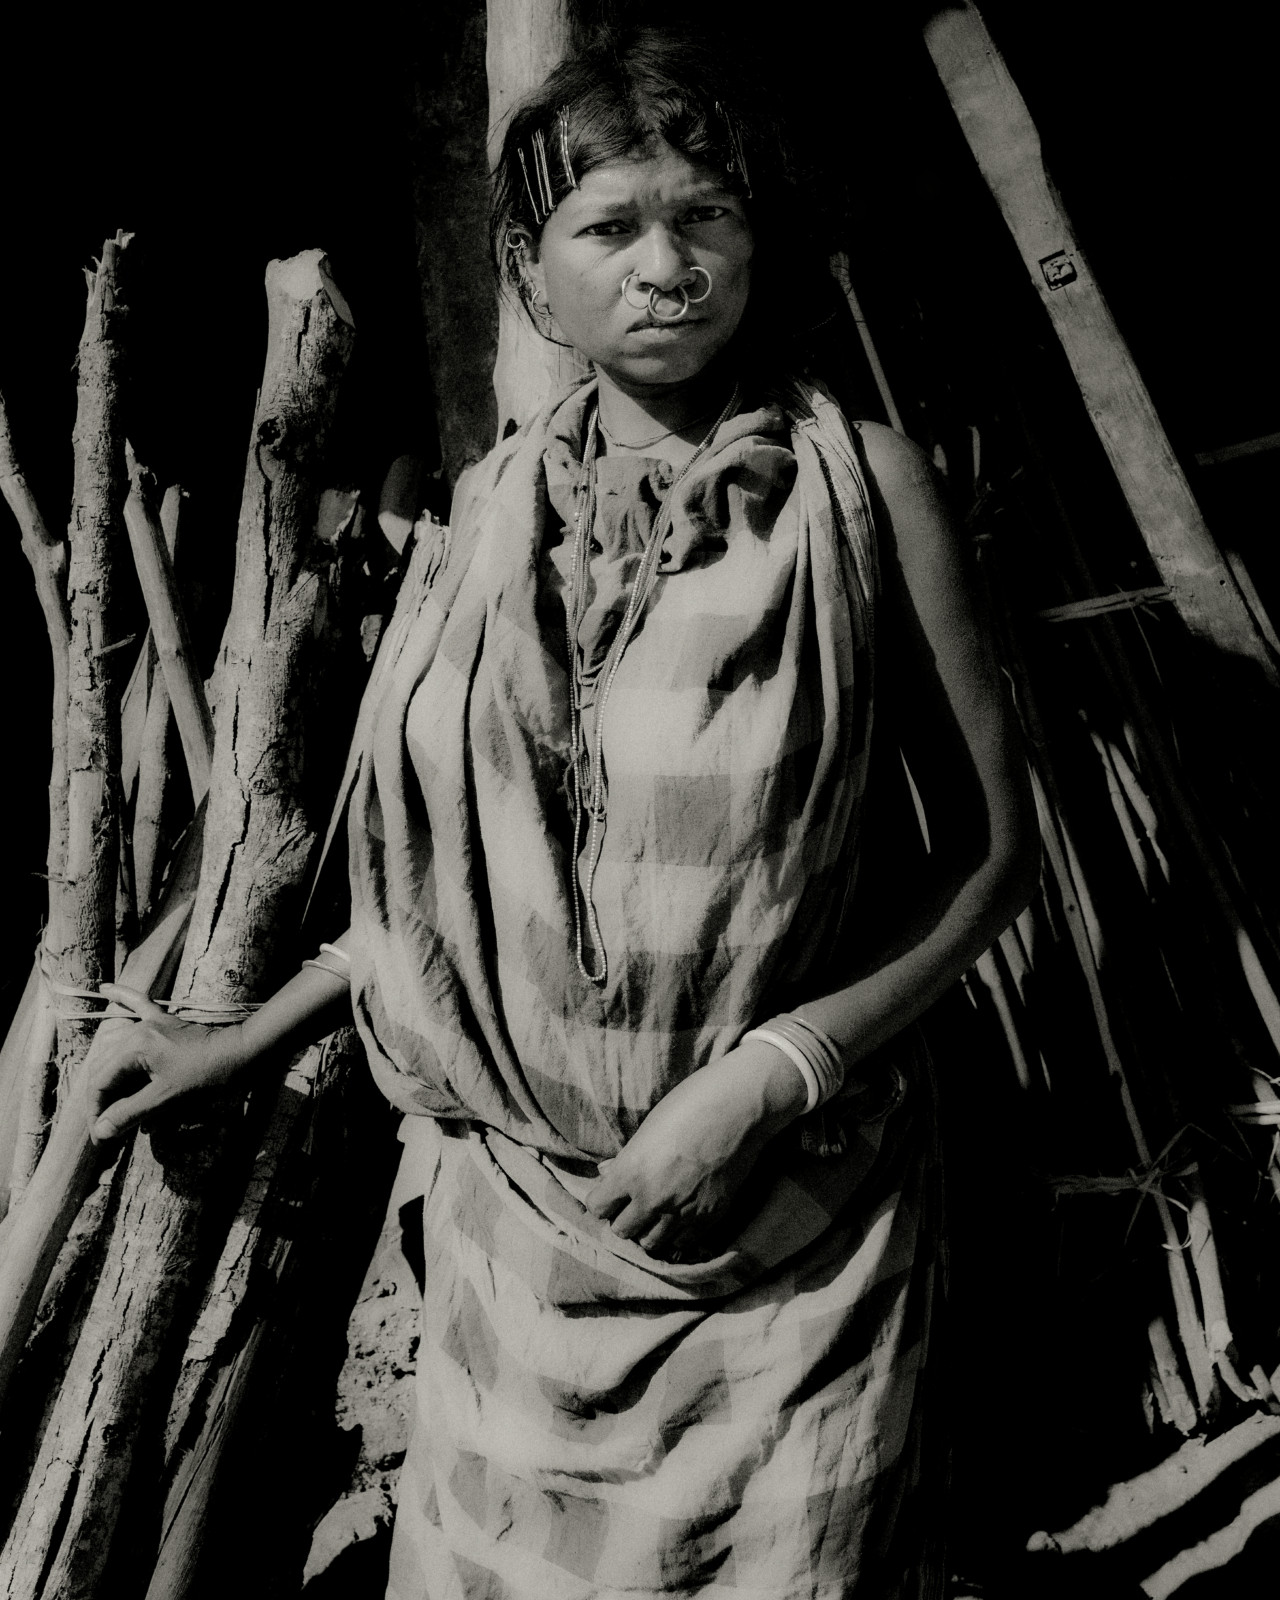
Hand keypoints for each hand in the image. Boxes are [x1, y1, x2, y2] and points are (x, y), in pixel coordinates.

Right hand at [80, 985, 250, 1145]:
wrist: (243, 1053)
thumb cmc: (208, 1075)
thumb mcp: (167, 1097)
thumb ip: (131, 1112)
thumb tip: (101, 1130)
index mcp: (135, 1047)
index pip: (100, 1082)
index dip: (97, 1110)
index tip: (101, 1135)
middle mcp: (138, 1031)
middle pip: (105, 1067)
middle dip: (104, 1098)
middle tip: (108, 1126)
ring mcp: (152, 1023)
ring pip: (117, 1049)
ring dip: (112, 1077)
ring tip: (109, 1104)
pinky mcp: (166, 1021)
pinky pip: (139, 1004)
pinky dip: (124, 999)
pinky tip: (106, 990)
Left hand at [584, 1039, 806, 1258]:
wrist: (740, 1108)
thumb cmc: (690, 1105)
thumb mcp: (649, 1127)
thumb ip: (627, 1158)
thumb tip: (607, 1173)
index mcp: (632, 1172)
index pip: (597, 1207)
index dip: (603, 1199)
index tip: (610, 1193)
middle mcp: (653, 1198)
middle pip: (621, 1231)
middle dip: (624, 1217)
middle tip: (633, 1203)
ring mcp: (682, 1212)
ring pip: (650, 1243)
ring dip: (649, 1229)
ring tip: (657, 1212)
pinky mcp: (709, 1217)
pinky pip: (682, 1243)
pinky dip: (677, 1234)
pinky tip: (680, 1216)